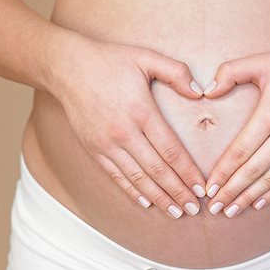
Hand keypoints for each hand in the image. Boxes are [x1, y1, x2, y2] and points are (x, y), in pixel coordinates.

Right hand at [48, 36, 205, 218]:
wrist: (67, 67)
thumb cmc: (110, 61)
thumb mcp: (146, 57)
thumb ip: (176, 73)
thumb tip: (200, 93)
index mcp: (141, 112)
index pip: (171, 151)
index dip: (188, 172)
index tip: (201, 187)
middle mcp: (124, 133)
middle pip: (157, 171)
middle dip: (178, 192)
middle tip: (194, 209)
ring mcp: (106, 144)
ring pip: (137, 178)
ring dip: (159, 198)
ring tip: (176, 212)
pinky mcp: (94, 149)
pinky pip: (116, 176)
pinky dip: (132, 191)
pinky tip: (146, 202)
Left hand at [203, 47, 269, 216]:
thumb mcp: (262, 61)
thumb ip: (230, 72)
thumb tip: (206, 91)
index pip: (241, 151)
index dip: (223, 173)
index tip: (209, 188)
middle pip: (253, 171)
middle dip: (231, 192)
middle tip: (213, 208)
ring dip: (249, 198)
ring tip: (231, 212)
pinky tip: (259, 204)